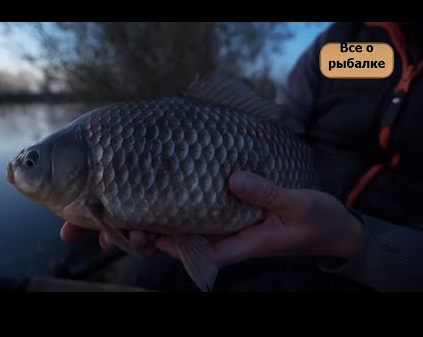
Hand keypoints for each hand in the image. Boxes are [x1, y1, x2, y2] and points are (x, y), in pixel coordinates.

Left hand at [60, 171, 363, 267]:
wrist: (329, 227)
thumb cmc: (316, 222)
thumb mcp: (297, 207)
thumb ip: (266, 194)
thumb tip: (232, 177)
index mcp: (233, 242)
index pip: (183, 246)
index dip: (150, 239)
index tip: (121, 228)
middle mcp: (218, 235)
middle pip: (167, 237)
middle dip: (130, 231)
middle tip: (92, 224)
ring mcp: (219, 222)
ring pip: (171, 223)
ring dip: (139, 217)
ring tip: (105, 208)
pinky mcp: (223, 210)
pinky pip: (187, 210)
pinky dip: (164, 202)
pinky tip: (145, 189)